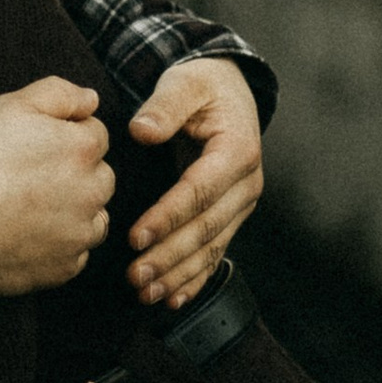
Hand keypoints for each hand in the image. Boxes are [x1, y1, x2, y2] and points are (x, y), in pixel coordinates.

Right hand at [0, 78, 111, 294]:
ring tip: (30, 208)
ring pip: (94, 216)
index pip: (95, 134)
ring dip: (74, 211)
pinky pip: (75, 253)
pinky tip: (27, 236)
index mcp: (83, 149)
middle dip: (76, 174)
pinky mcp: (66, 267)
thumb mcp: (10, 107)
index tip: (34, 147)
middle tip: (31, 178)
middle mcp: (93, 191)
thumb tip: (91, 100)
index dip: (64, 136)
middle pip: (100, 176)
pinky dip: (59, 245)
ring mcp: (81, 233)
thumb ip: (59, 93)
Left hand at [124, 55, 264, 305]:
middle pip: (206, 228)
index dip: (168, 216)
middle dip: (170, 256)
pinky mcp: (230, 216)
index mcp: (237, 150)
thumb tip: (143, 130)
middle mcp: (246, 184)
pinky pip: (214, 253)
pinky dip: (194, 279)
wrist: (228, 90)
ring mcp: (240, 204)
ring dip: (179, 275)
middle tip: (135, 276)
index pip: (199, 191)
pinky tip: (172, 300)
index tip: (136, 237)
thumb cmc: (202, 85)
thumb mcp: (185, 82)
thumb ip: (164, 105)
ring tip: (146, 294)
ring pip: (211, 248)